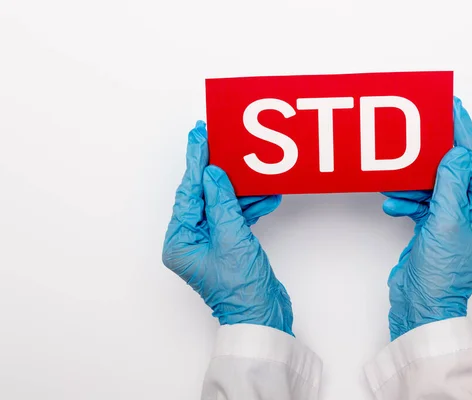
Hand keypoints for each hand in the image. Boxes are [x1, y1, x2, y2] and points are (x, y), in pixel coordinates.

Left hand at [162, 121, 292, 334]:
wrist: (262, 315)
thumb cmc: (242, 289)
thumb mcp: (232, 238)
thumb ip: (222, 203)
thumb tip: (213, 175)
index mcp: (180, 241)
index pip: (188, 193)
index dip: (196, 163)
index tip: (199, 137)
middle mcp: (190, 241)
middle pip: (202, 195)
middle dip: (215, 170)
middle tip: (215, 138)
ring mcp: (209, 242)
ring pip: (221, 204)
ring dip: (239, 190)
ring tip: (250, 169)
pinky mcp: (227, 244)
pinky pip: (234, 217)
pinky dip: (248, 207)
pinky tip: (264, 196)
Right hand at [383, 98, 471, 340]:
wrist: (419, 305)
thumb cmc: (440, 276)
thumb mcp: (446, 224)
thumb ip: (450, 185)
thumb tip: (456, 154)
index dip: (464, 136)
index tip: (454, 111)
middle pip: (455, 172)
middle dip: (435, 157)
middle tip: (423, 130)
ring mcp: (452, 220)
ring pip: (434, 186)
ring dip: (414, 183)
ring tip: (398, 180)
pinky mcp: (433, 226)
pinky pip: (421, 201)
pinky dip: (407, 200)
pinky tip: (394, 202)